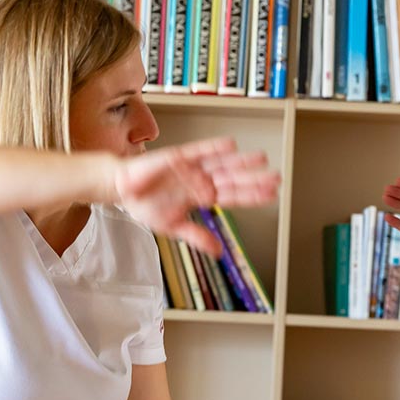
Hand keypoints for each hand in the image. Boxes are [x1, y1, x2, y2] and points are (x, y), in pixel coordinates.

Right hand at [114, 138, 280, 256]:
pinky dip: (213, 148)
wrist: (122, 191)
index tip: (272, 194)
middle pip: (233, 180)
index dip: (252, 195)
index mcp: (202, 196)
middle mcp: (201, 180)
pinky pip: (198, 152)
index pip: (233, 196)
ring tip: (261, 159)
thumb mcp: (173, 226)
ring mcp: (191, 168)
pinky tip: (231, 146)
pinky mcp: (177, 157)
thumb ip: (197, 236)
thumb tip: (219, 253)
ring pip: (221, 164)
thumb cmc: (147, 205)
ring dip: (240, 162)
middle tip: (277, 178)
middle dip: (254, 179)